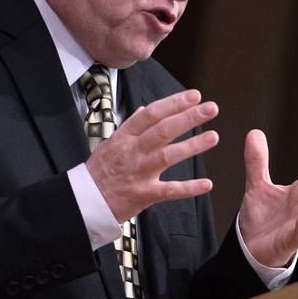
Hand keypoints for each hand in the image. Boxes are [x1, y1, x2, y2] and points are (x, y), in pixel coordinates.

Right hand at [85, 89, 219, 221]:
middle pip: (163, 130)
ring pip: (167, 156)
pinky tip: (206, 184)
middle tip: (210, 108)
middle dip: (188, 117)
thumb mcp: (110, 143)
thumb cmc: (100, 172)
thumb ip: (131, 125)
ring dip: (192, 146)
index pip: (152, 114)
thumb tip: (147, 108)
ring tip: (213, 136)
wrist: (84, 202)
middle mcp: (133, 152)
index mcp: (125, 137)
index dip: (174, 103)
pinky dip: (188, 188)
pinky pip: (169, 190)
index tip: (194, 96)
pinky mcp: (143, 194)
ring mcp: (138, 173)